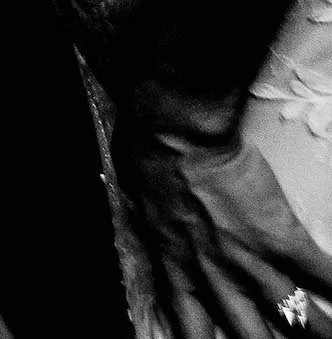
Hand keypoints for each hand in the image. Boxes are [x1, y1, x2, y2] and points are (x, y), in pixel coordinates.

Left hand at [116, 110, 331, 336]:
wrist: (175, 135)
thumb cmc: (146, 159)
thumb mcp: (141, 206)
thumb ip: (156, 229)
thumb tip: (155, 224)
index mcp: (176, 267)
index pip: (191, 324)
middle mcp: (214, 275)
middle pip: (248, 332)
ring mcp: (250, 259)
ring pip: (292, 312)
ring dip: (316, 330)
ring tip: (327, 337)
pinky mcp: (281, 237)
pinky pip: (321, 271)